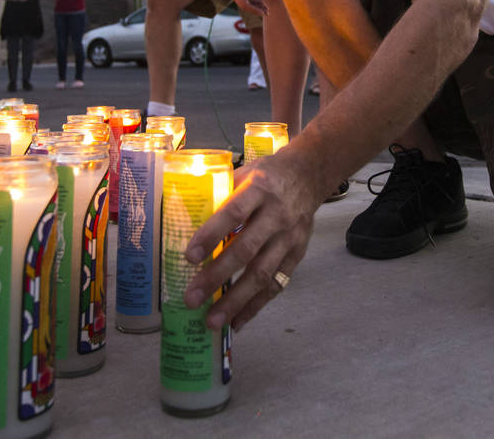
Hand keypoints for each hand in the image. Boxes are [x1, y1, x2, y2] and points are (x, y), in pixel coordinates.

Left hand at [183, 148, 322, 330]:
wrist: (308, 176)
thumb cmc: (266, 175)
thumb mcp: (244, 173)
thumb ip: (220, 194)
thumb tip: (184, 218)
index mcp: (259, 189)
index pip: (233, 214)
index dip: (211, 235)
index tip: (188, 257)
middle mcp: (277, 215)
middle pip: (246, 250)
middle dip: (217, 277)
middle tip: (191, 299)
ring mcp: (290, 238)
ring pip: (262, 274)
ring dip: (236, 301)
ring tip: (212, 321)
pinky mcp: (297, 255)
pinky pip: (277, 284)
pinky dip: (256, 305)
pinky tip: (237, 321)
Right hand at [226, 0, 267, 16]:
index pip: (245, 5)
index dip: (255, 10)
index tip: (264, 12)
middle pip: (245, 6)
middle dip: (256, 10)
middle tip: (268, 12)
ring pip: (245, 4)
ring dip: (255, 6)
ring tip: (266, 8)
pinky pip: (244, 0)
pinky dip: (252, 2)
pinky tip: (260, 2)